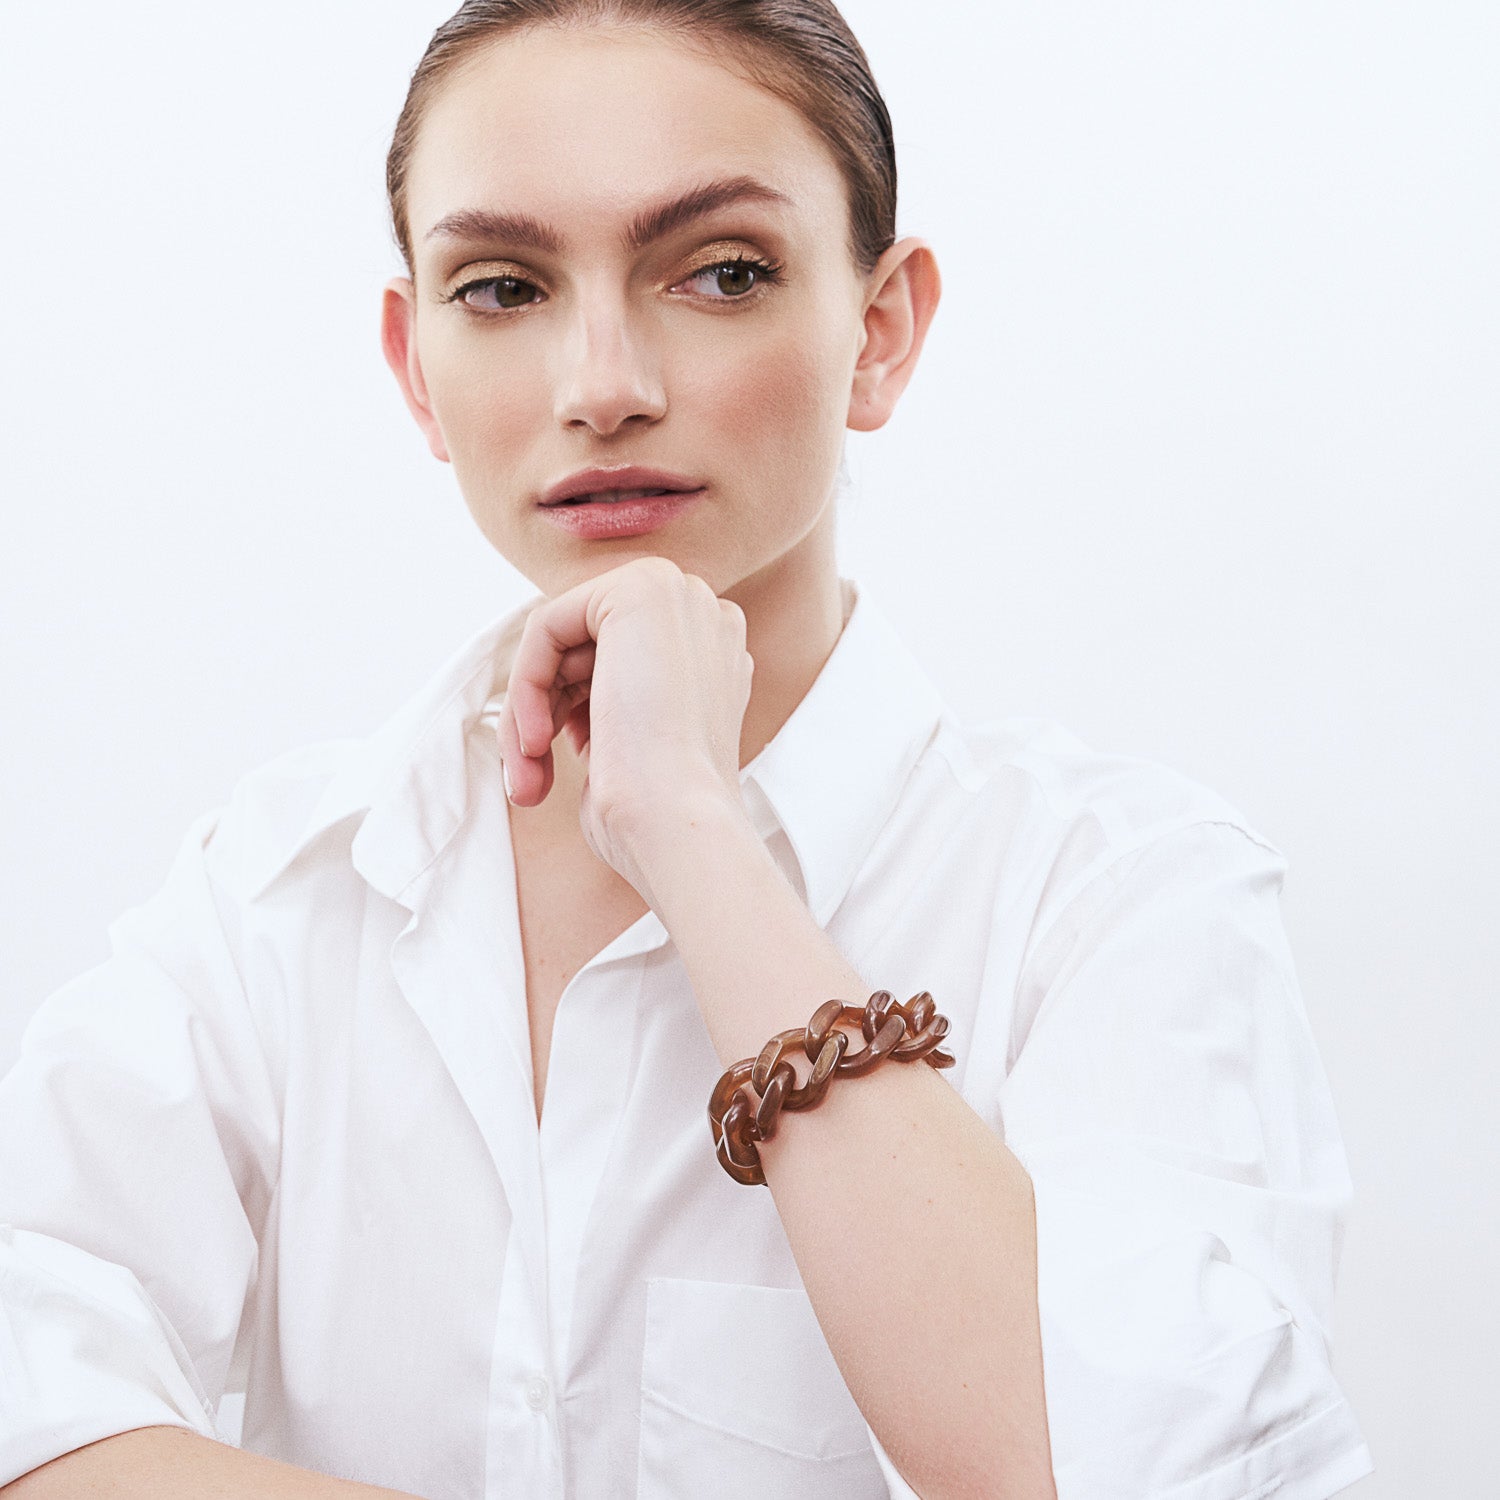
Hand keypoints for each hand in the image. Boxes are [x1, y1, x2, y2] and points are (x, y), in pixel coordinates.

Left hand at [495, 556, 755, 892]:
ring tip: (528, 777)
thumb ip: (607, 698)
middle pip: (584, 647)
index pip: (613, 663)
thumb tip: (554, 691)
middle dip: (545, 711)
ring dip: (530, 710)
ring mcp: (681, 596)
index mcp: (714, 655)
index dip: (575, 714)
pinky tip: (537, 742)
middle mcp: (706, 615)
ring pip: (561, 640)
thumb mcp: (631, 743)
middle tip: (528, 782)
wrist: (680, 827)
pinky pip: (548, 626)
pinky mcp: (641, 589)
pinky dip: (526, 685)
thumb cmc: (655, 813)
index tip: (558, 770)